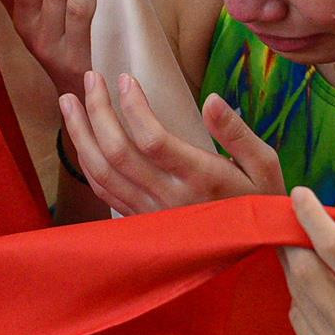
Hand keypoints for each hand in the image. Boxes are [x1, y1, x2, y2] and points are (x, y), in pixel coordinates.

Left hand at [59, 75, 283, 212]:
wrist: (252, 256)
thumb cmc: (260, 204)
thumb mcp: (265, 167)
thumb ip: (238, 133)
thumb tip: (212, 99)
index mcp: (201, 179)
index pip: (153, 140)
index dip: (133, 107)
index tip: (124, 78)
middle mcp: (170, 198)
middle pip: (117, 152)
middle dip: (97, 111)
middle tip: (89, 78)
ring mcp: (151, 214)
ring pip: (102, 173)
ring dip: (81, 135)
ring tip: (68, 101)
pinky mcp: (142, 222)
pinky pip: (105, 193)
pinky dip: (87, 163)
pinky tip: (82, 140)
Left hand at [280, 187, 334, 334]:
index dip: (312, 218)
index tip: (298, 195)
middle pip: (304, 273)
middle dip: (292, 242)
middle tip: (291, 222)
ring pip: (297, 297)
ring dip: (295, 269)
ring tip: (303, 252)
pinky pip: (301, 322)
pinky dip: (302, 300)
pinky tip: (318, 291)